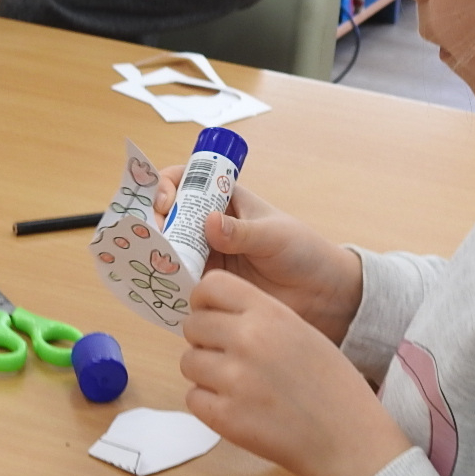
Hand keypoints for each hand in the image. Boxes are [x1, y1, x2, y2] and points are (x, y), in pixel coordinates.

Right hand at [155, 172, 362, 341]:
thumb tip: (209, 222)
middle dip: (154, 221)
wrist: (320, 294)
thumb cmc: (303, 252)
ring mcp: (207, 255)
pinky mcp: (208, 284)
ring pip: (169, 248)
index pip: (187, 181)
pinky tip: (162, 285)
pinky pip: (179, 279)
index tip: (165, 201)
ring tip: (155, 262)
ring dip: (158, 252)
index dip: (168, 185)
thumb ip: (241, 232)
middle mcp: (210, 226)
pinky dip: (168, 281)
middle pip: (168, 215)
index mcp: (226, 200)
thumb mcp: (273, 236)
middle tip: (154, 236)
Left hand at [181, 271, 410, 475]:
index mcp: (269, 313)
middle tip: (227, 356)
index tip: (210, 314)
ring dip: (205, 372)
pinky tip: (237, 406)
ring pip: (188, 361)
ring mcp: (234, 379)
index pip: (211, 286)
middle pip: (193, 325)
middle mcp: (247, 340)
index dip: (204, 301)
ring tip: (236, 384)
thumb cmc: (331, 387)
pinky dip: (208, 403)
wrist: (347, 439)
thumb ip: (260, 318)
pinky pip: (193, 397)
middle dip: (204, 340)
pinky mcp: (224, 416)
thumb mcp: (302, 332)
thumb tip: (215, 315)